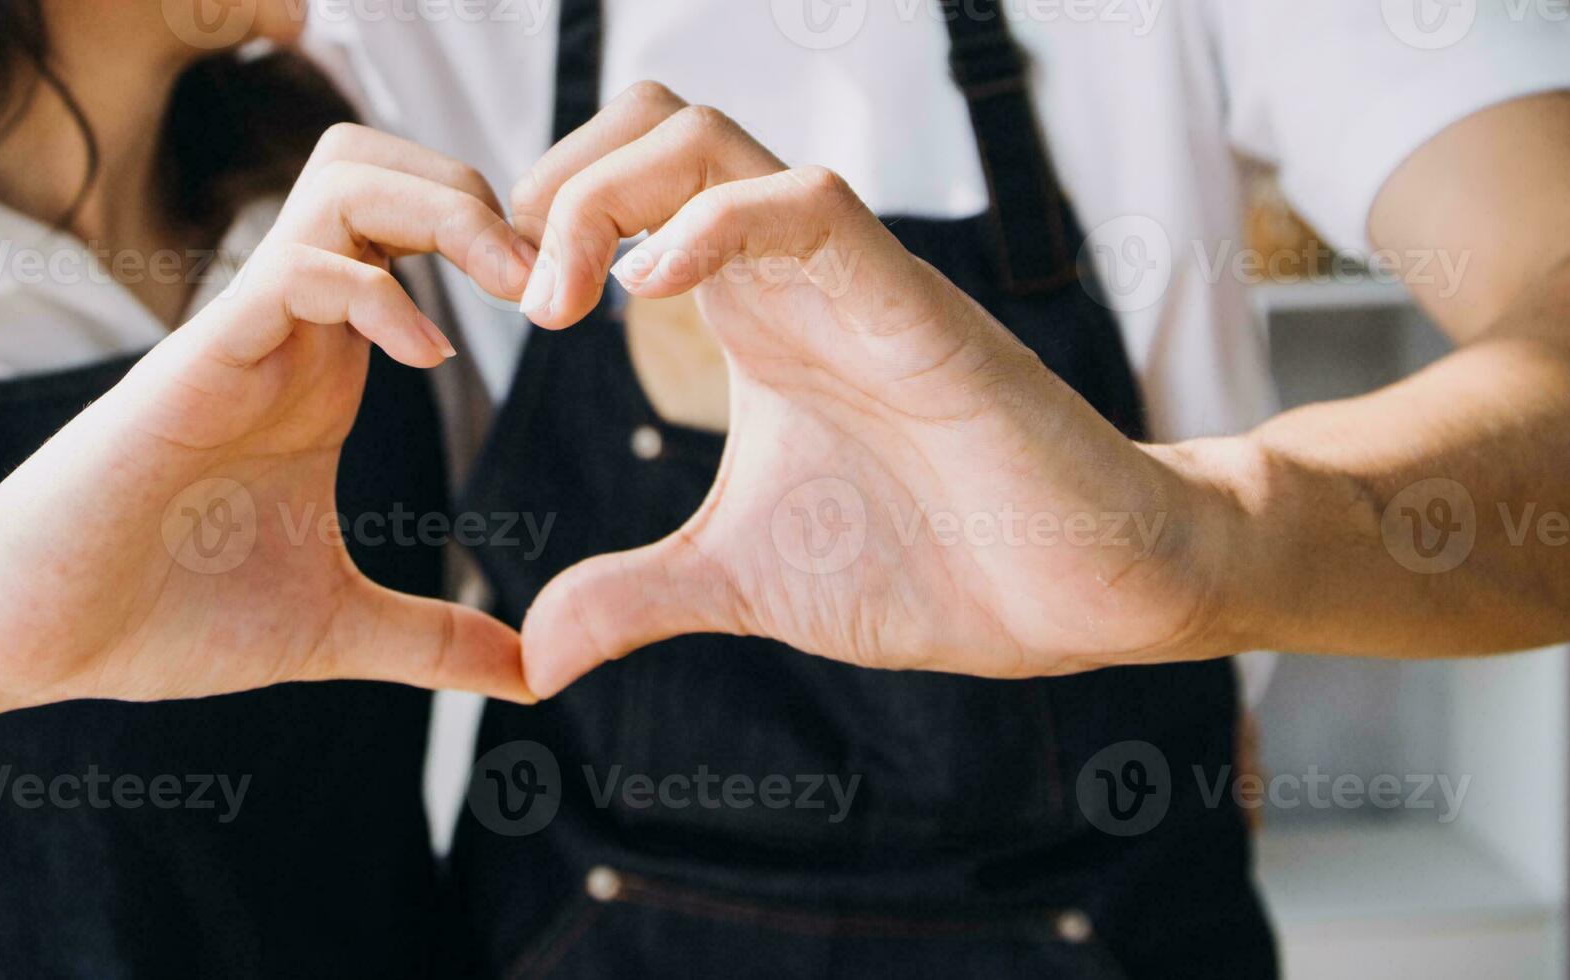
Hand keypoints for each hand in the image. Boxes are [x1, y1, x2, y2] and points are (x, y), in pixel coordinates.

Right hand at [0, 124, 537, 822]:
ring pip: (347, 177)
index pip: (422, 232)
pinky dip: (379, 286)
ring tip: (512, 286)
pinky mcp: (201, 356)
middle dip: (488, 195)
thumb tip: (532, 677)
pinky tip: (426, 358)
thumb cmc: (160, 615)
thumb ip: (432, 643)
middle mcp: (293, 327)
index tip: (578, 315)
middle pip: (391, 165)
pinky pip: (302, 263)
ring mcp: (247, 330)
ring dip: (444, 207)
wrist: (32, 635)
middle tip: (555, 284)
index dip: (508, 245)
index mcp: (329, 368)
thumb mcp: (334, 631)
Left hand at [511, 84, 1238, 695]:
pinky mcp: (909, 302)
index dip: (538, 222)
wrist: (1080, 591)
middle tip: (512, 289)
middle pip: (650, 126)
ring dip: (604, 193)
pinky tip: (646, 294)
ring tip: (557, 302)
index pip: (625, 191)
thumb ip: (637, 595)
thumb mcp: (743, 583)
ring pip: (707, 138)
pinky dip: (709, 224)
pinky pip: (804, 202)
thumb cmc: (939, 562)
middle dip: (552, 178)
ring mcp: (847, 275)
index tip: (489, 312)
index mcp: (746, 310)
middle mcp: (786, 269)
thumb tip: (535, 651)